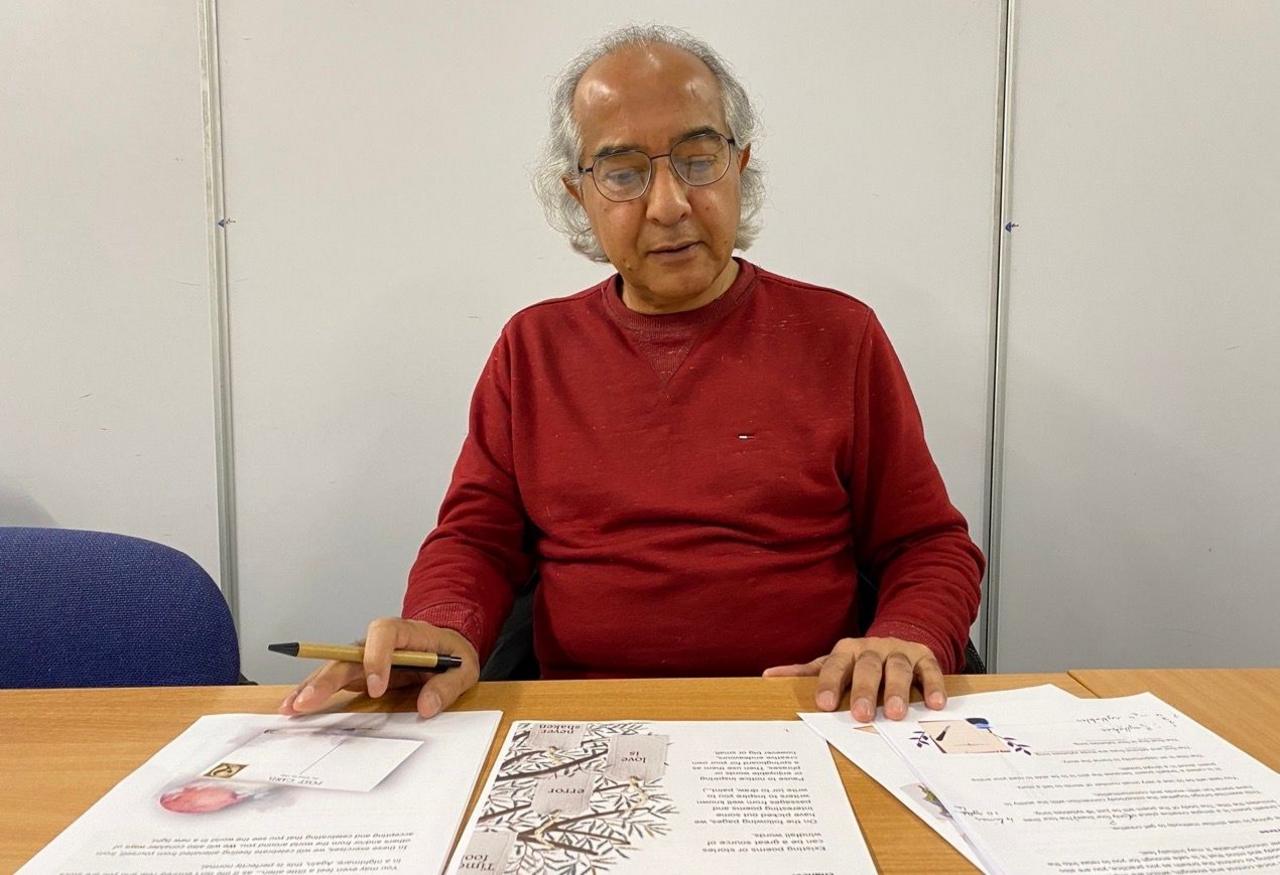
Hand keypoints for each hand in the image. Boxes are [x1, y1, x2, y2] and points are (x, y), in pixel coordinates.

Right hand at [278, 618, 479, 718]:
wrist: (447, 648)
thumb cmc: (453, 655)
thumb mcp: (463, 669)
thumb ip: (447, 686)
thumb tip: (427, 706)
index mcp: (407, 632)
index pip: (384, 632)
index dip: (376, 657)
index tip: (377, 688)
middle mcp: (380, 641)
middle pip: (348, 653)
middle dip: (327, 677)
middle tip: (308, 701)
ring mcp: (365, 656)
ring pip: (334, 666)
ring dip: (311, 686)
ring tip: (290, 707)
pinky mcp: (358, 672)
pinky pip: (334, 680)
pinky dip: (314, 692)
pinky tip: (293, 706)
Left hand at [763, 636, 945, 720]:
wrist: (899, 639)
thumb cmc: (860, 662)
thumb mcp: (834, 664)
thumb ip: (806, 673)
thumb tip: (767, 677)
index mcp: (847, 651)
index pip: (835, 665)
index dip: (830, 683)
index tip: (824, 705)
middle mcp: (873, 649)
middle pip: (868, 666)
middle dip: (865, 690)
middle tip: (862, 715)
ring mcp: (899, 652)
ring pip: (899, 667)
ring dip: (898, 690)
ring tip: (897, 714)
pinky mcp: (924, 657)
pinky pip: (930, 669)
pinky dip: (933, 686)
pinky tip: (934, 705)